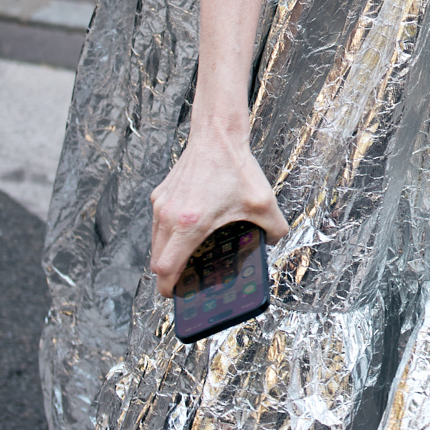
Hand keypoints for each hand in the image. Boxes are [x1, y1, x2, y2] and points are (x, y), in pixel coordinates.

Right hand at [150, 122, 289, 297]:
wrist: (217, 135)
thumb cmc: (236, 167)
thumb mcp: (264, 202)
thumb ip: (274, 229)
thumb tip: (271, 243)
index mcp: (190, 223)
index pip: (166, 268)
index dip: (168, 288)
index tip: (177, 295)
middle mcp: (169, 215)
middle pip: (157, 261)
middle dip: (169, 275)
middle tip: (186, 281)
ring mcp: (161, 205)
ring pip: (156, 243)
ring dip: (167, 255)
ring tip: (188, 259)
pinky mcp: (160, 195)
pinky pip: (158, 225)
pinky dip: (168, 235)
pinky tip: (188, 233)